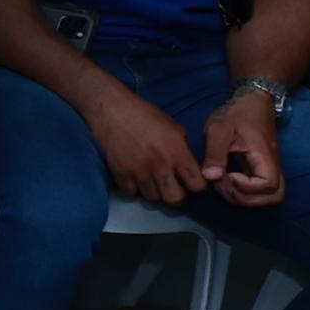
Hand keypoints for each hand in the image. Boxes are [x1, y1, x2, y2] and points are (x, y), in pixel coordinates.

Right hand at [82, 85, 206, 203]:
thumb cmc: (145, 114)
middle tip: (173, 188)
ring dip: (155, 192)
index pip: (197, 184)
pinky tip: (136, 178)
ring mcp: (138, 171)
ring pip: (152, 199)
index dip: (197, 186)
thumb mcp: (173, 127)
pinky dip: (135, 188)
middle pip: (174, 199)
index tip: (192, 183)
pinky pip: (132, 193)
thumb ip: (182, 149)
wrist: (112, 109)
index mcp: (177, 151)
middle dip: (177, 195)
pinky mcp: (120, 173)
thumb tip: (188, 166)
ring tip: (153, 182)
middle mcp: (159, 165)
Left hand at [200, 93, 284, 205]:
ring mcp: (271, 169)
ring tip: (224, 184)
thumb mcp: (219, 129)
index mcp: (264, 155)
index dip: (247, 187)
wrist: (252, 102)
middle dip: (246, 198)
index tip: (228, 175)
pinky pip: (262, 191)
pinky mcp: (263, 170)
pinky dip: (245, 193)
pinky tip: (226, 180)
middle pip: (274, 197)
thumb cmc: (236, 113)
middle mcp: (273, 166)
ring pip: (271, 197)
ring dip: (246, 198)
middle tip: (223, 184)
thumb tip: (211, 177)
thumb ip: (215, 153)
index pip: (269, 185)